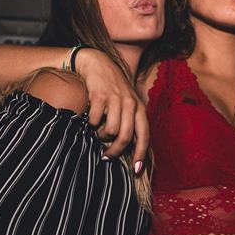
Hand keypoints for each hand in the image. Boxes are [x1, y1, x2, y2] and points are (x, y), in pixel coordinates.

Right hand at [74, 48, 148, 165]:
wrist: (97, 64)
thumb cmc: (113, 89)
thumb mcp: (127, 103)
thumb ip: (131, 122)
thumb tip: (131, 149)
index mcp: (139, 108)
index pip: (144, 135)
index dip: (141, 154)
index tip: (136, 170)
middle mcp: (130, 104)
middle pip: (126, 137)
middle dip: (115, 151)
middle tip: (106, 157)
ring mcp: (115, 99)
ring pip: (111, 130)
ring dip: (102, 135)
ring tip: (99, 131)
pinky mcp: (100, 95)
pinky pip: (95, 120)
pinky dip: (91, 123)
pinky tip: (91, 118)